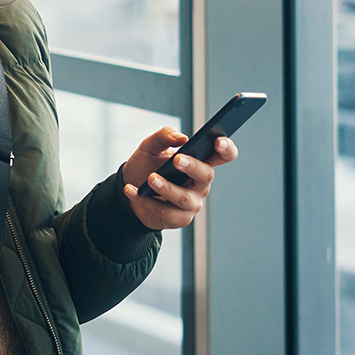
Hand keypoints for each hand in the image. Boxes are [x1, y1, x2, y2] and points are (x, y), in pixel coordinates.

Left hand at [120, 127, 236, 230]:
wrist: (127, 188)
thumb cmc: (146, 165)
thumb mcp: (151, 146)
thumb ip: (164, 136)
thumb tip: (181, 138)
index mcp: (200, 161)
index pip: (223, 155)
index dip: (226, 148)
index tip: (218, 141)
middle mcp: (200, 183)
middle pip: (206, 175)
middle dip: (192, 167)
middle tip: (176, 160)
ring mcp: (192, 202)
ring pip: (184, 197)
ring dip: (166, 187)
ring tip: (150, 178)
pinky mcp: (179, 218)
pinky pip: (165, 212)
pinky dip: (146, 201)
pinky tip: (131, 190)